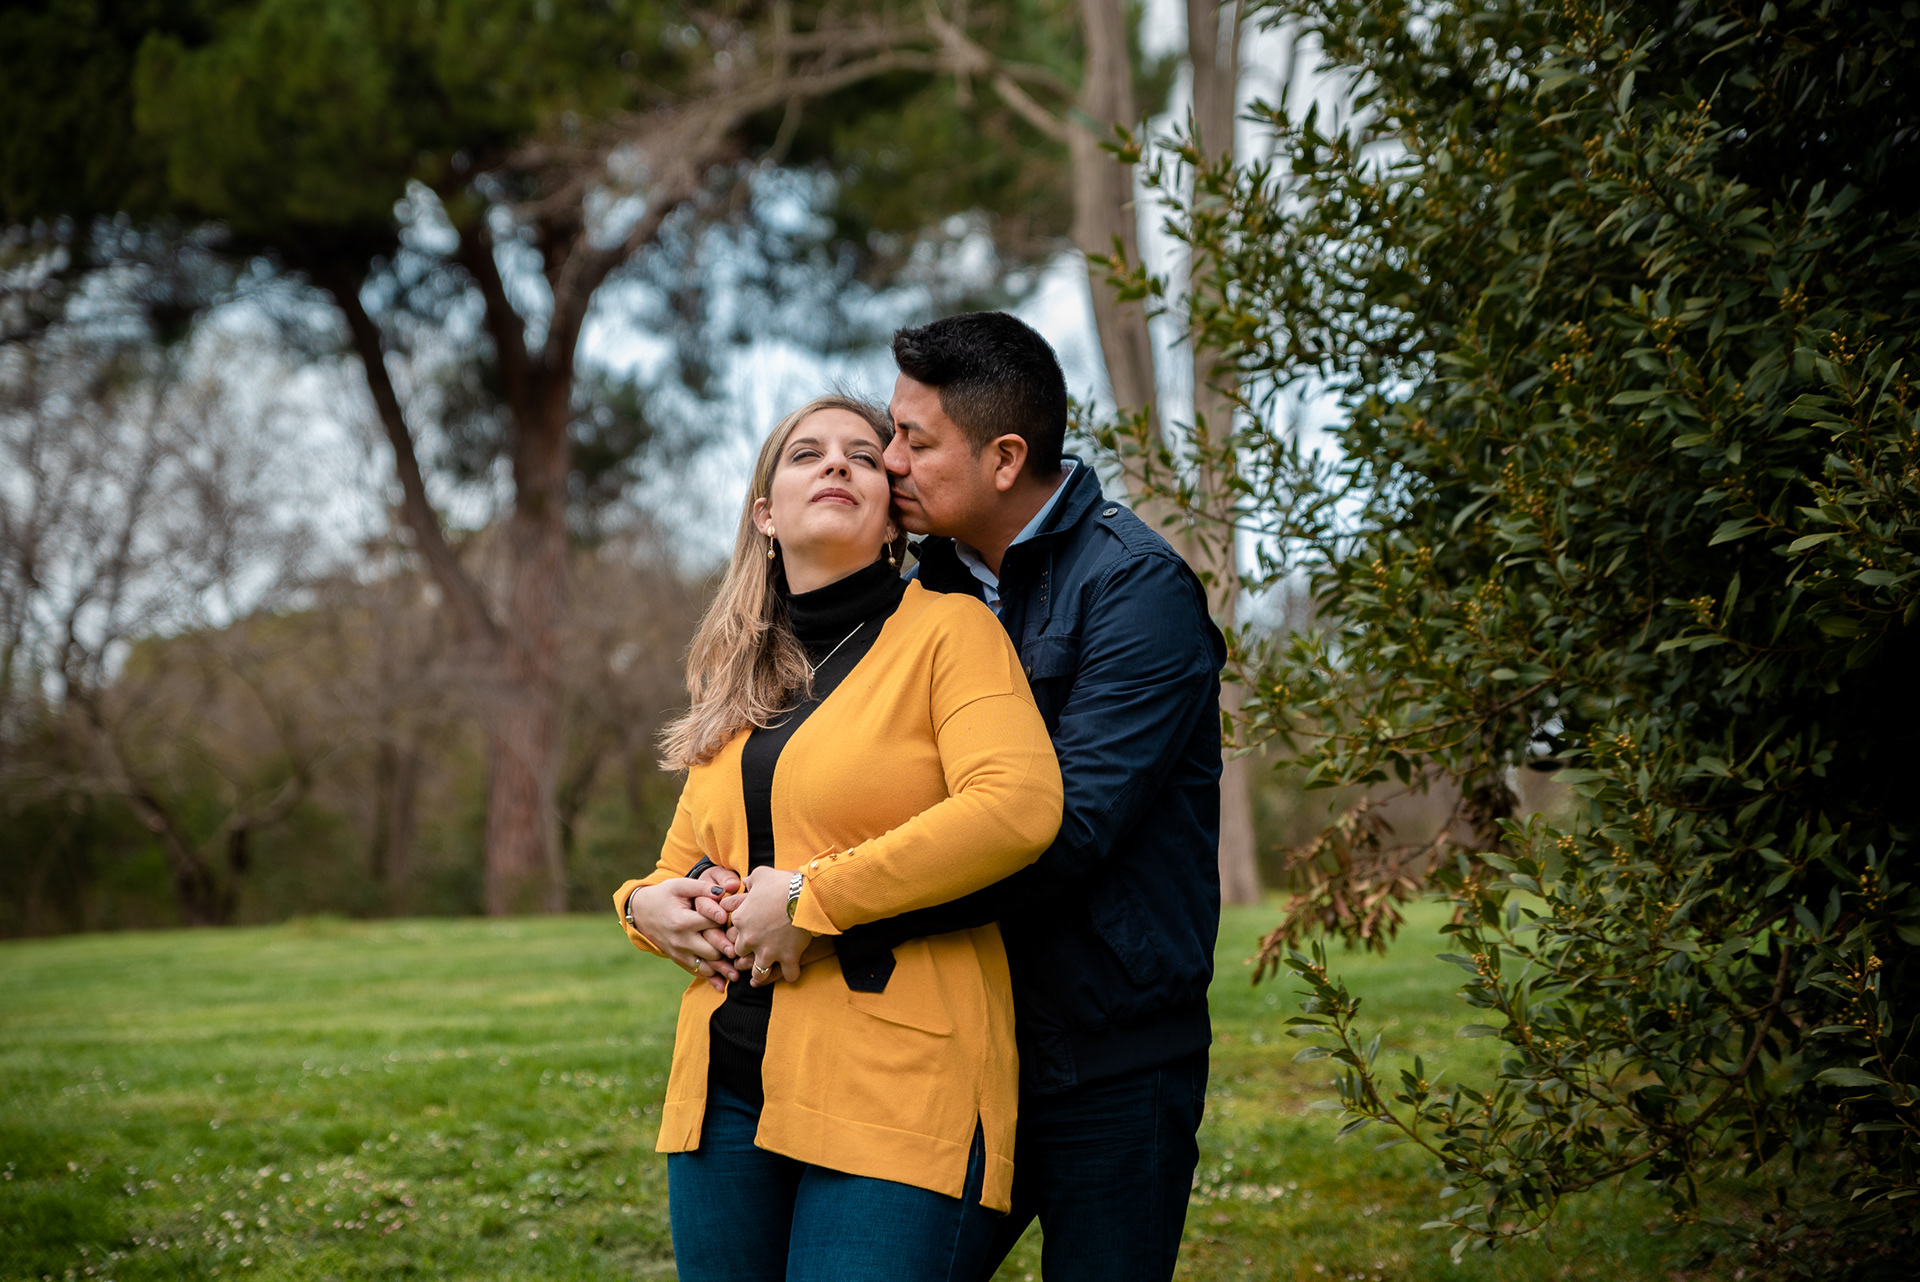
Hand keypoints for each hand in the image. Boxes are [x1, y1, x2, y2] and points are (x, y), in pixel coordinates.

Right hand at [626, 878, 740, 990]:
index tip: (743, 925)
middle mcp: (681, 940)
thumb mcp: (680, 886)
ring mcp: (679, 952)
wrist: (641, 912)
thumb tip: (724, 892)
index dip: (729, 924)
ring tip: (740, 973)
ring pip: (705, 966)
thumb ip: (703, 888)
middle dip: (730, 951)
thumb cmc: (664, 895)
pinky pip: (695, 972)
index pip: (713, 924)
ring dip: (723, 970)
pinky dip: (709, 979)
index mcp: (684, 921)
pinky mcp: (677, 959)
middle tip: (748, 953)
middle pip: (712, 950)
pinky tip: (723, 985)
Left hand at [721, 865, 812, 985]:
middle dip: (747, 954)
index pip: (731, 933)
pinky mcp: (788, 957)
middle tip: (756, 951)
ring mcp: (768, 951)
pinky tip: (791, 970)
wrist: (804, 895)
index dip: (740, 933)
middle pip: (740, 954)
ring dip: (761, 973)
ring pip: (758, 972)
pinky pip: (788, 975)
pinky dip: (790, 974)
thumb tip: (745, 881)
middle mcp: (750, 939)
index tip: (748, 931)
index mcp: (740, 919)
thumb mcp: (761, 874)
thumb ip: (750, 880)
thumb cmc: (781, 883)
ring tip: (765, 971)